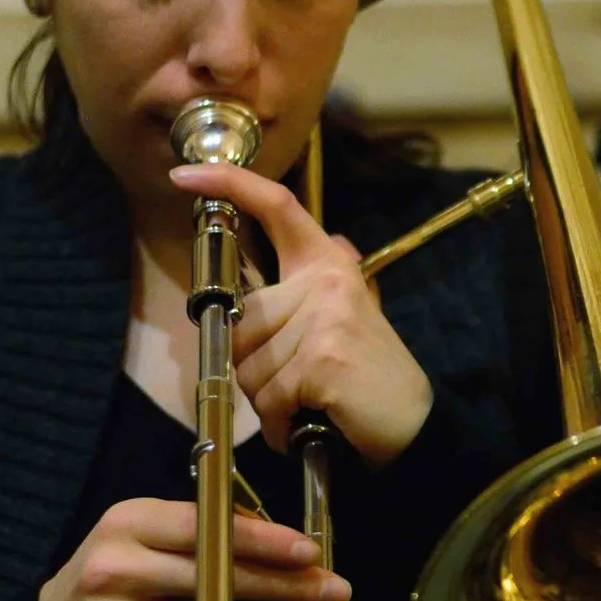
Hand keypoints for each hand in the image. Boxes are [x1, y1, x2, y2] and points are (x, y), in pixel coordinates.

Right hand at [36, 497, 350, 600]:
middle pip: (216, 574)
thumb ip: (200, 530)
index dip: (263, 539)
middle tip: (332, 591)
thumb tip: (274, 534)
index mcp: (128, 523)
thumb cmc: (111, 580)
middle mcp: (117, 566)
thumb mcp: (141, 538)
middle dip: (284, 585)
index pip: (206, 525)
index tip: (308, 552)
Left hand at [169, 161, 433, 463]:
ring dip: (268, 400)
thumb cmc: (371, 378)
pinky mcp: (321, 358)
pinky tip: (309, 422)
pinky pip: (268, 397)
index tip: (185, 174)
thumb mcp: (353, 317)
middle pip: (240, 319)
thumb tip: (335, 239)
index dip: (230, 183)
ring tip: (308, 405)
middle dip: (252, 365)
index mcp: (327, 266)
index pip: (277, 207)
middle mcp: (325, 282)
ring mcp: (324, 318)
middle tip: (294, 386)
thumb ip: (324, 287)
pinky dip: (280, 423)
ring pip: (247, 366)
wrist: (415, 426)